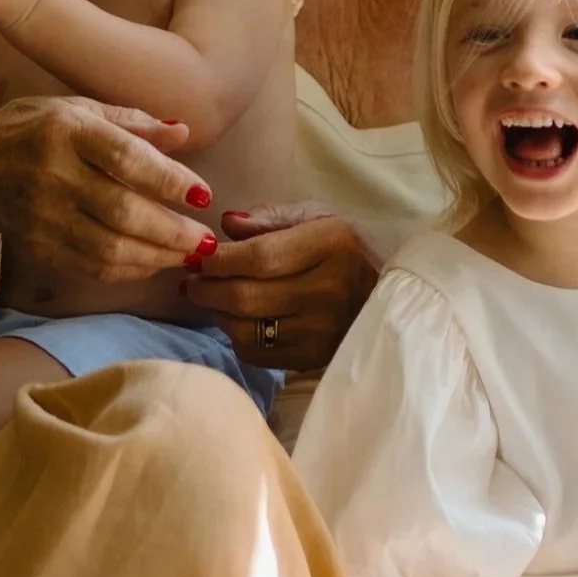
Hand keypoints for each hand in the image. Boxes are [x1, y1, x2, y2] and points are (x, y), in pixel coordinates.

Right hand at [0, 97, 216, 298]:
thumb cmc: (34, 130)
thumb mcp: (78, 110)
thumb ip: (133, 123)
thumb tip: (185, 132)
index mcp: (67, 129)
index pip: (126, 159)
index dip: (169, 180)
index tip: (203, 195)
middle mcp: (52, 172)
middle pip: (121, 211)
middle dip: (171, 231)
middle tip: (205, 241)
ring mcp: (42, 213)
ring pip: (108, 247)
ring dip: (155, 257)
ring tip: (187, 256)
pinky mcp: (38, 244)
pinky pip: (91, 265)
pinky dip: (129, 269)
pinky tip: (153, 263)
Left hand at [179, 203, 382, 377]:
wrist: (384, 298)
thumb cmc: (343, 251)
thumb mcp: (316, 219)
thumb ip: (270, 218)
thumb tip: (227, 223)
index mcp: (330, 245)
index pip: (259, 257)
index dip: (219, 260)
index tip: (199, 256)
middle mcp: (328, 290)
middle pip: (246, 297)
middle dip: (206, 289)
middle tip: (192, 281)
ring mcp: (322, 331)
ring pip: (245, 330)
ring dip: (217, 314)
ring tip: (211, 299)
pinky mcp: (312, 358)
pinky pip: (255, 353)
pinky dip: (235, 336)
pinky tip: (237, 320)